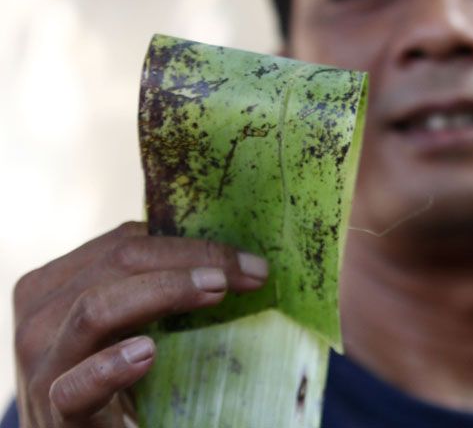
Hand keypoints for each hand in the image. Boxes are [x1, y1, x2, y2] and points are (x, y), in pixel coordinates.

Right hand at [13, 222, 268, 426]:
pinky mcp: (55, 415)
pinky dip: (111, 366)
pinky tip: (147, 354)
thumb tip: (237, 261)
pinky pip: (76, 386)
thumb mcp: (129, 328)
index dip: (191, 243)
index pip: (126, 242)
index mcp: (59, 286)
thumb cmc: (116, 383)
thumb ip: (157, 295)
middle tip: (249, 273)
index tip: (249, 261)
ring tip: (215, 291)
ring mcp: (44, 367)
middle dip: (192, 260)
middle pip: (117, 262)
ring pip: (94, 309)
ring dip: (163, 292)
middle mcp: (42, 317)